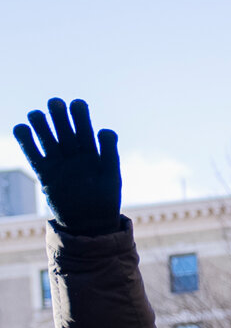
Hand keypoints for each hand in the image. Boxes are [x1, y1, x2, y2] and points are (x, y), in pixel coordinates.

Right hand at [12, 99, 121, 236]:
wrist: (90, 224)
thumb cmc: (105, 200)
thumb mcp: (112, 177)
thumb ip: (110, 154)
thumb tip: (106, 129)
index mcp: (92, 153)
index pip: (85, 128)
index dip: (80, 114)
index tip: (77, 104)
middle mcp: (74, 154)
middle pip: (63, 128)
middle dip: (59, 114)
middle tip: (55, 103)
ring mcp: (58, 162)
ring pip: (46, 136)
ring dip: (40, 123)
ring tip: (37, 115)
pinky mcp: (44, 172)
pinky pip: (32, 153)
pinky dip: (25, 140)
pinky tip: (22, 128)